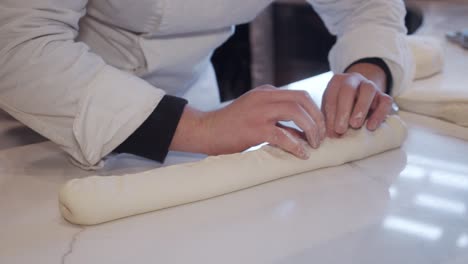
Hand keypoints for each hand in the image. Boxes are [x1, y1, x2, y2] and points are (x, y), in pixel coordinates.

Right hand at [170, 85, 325, 158]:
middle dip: (317, 118)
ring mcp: (259, 112)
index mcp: (266, 92)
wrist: (206, 130)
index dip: (315, 111)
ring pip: (296, 112)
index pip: (300, 95)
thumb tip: (301, 132)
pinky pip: (282, 135)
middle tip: (321, 136)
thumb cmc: (231, 126)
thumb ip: (276, 117)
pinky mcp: (254, 129)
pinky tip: (301, 154)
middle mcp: (264, 97)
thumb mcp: (255, 113)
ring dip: (311, 129)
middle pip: (302, 100)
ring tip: (314, 144)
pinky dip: (296, 145)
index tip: (320, 126)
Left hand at [322, 64, 392, 136]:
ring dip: (361, 108)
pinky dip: (379, 114)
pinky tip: (370, 127)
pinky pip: (385, 101)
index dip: (330, 114)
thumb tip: (331, 135)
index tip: (331, 131)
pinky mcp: (383, 95)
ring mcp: (370, 85)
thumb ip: (329, 120)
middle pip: (348, 89)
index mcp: (337, 82)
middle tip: (340, 129)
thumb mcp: (331, 110)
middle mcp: (353, 80)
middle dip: (343, 110)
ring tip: (355, 125)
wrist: (359, 100)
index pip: (331, 95)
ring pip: (369, 90)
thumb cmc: (340, 107)